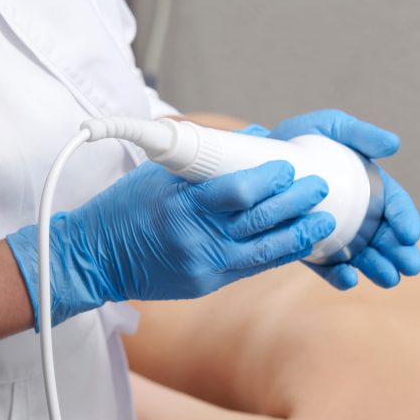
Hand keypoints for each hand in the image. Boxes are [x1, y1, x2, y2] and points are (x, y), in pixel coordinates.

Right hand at [7, 160, 332, 326]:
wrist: (95, 259)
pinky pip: (252, 268)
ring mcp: (203, 265)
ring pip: (264, 251)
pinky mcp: (207, 284)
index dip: (270, 180)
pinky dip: (279, 254)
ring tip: (324, 221)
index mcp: (180, 203)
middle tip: (319, 189)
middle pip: (258, 221)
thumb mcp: (158, 172)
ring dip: (299, 235)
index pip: (237, 191)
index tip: (291, 167)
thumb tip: (254, 135)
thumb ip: (205, 155)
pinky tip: (300, 243)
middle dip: (296, 204)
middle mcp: (195, 237)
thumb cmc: (124, 208)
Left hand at [245, 109, 419, 288]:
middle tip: (410, 266)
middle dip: (400, 253)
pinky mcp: (313, 248)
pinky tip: (349, 280)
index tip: (410, 234)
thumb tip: (394, 145)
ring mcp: (336, 234)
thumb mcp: (330, 127)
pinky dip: (340, 276)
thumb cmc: (300, 139)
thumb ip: (360, 134)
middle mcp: (358, 215)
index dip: (406, 219)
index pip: (394, 205)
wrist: (259, 160)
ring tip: (389, 279)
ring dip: (378, 268)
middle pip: (385, 236)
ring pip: (363, 256)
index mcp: (370, 187)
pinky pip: (329, 266)